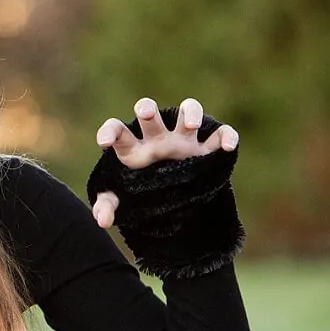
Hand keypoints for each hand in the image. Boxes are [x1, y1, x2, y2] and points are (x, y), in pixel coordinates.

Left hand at [91, 97, 238, 229]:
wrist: (173, 200)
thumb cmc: (141, 193)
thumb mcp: (123, 199)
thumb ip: (108, 206)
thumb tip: (102, 221)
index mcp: (133, 149)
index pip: (117, 131)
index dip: (109, 131)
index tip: (104, 142)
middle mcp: (157, 139)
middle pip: (149, 115)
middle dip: (147, 109)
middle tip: (145, 112)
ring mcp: (183, 141)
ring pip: (187, 112)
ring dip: (190, 112)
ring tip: (190, 125)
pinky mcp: (207, 150)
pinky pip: (220, 135)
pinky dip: (227, 136)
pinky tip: (227, 146)